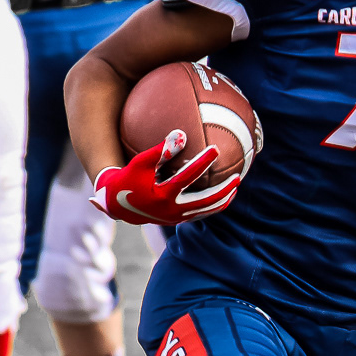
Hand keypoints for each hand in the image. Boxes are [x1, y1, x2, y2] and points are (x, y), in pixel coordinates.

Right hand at [91, 131, 237, 227]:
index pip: (188, 177)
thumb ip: (160, 151)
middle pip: (206, 201)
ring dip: (223, 199)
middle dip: (224, 189)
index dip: (203, 162)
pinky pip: (200, 212)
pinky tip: (222, 194)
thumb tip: (182, 134)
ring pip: (206, 210)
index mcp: (163, 196)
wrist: (118, 206)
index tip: (216, 148)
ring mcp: (177, 218)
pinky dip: (213, 204)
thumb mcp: (139, 163)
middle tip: (238, 177)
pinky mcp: (178, 220)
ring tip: (236, 186)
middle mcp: (173, 210)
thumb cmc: (128, 179)